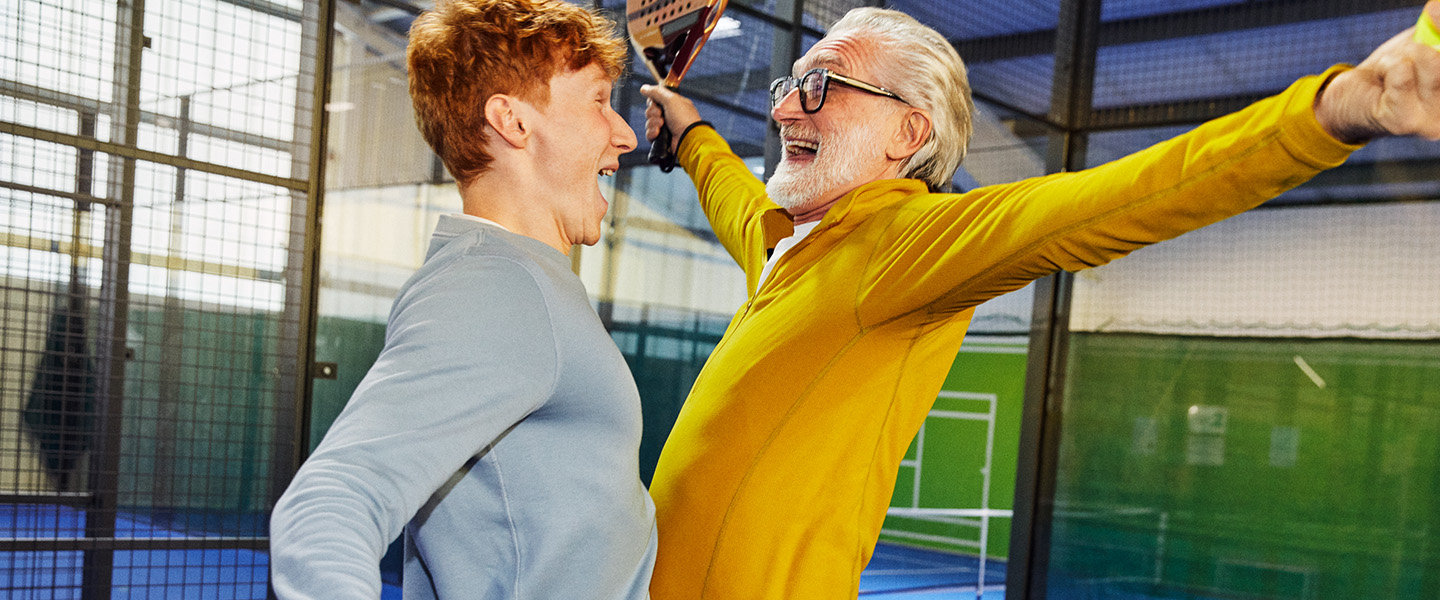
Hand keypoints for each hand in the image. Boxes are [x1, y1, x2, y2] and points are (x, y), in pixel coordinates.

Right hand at [639, 84, 703, 152]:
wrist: (688, 139)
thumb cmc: (684, 119)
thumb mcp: (671, 100)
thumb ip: (656, 92)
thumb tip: (644, 88)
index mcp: (674, 105)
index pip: (656, 100)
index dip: (653, 101)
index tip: (656, 102)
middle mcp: (670, 116)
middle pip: (651, 111)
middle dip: (653, 112)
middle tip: (661, 114)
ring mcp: (666, 128)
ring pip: (649, 122)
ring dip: (653, 123)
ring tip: (662, 125)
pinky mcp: (661, 139)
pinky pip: (649, 134)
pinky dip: (652, 133)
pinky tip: (659, 133)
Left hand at [1314, 1, 1439, 142]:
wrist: (1345, 103)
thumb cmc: (1390, 73)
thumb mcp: (1420, 45)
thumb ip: (1434, 31)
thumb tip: (1436, 8)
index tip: (1434, 12)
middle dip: (1424, 45)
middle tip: (1404, 56)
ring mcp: (1432, 123)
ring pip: (1430, 59)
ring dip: (1402, 55)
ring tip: (1391, 70)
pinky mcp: (1405, 123)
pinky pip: (1402, 72)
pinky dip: (1386, 65)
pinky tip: (1381, 80)